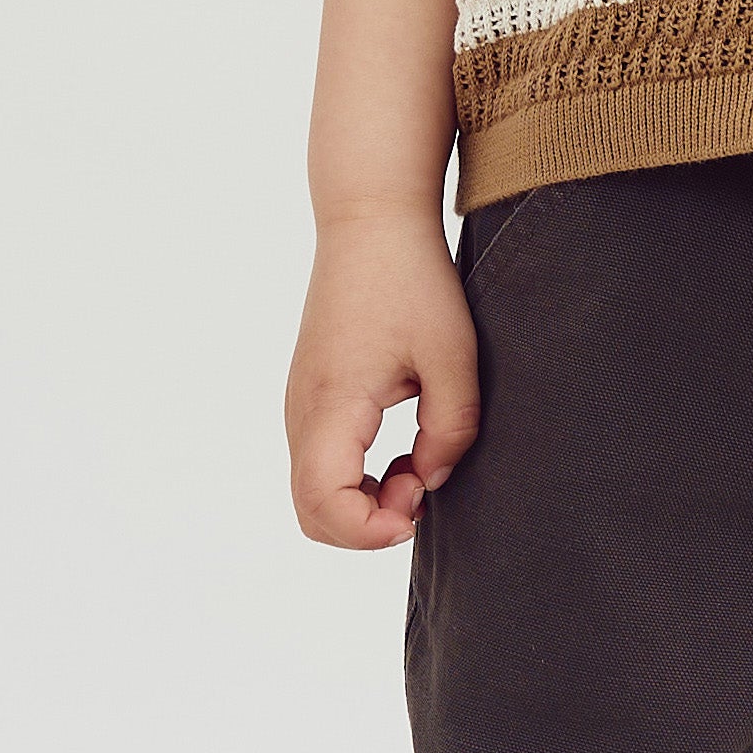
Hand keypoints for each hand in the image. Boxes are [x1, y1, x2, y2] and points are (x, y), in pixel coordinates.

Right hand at [285, 205, 481, 550]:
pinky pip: (320, 463)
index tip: (418, 507)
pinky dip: (356, 478)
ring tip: (418, 465)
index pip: (323, 502)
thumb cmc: (413, 280)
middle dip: (367, 524)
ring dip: (364, 501)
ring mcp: (300, 404)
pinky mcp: (310, 398)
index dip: (368, 530)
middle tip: (421, 488)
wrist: (370, 222)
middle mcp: (302, 410)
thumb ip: (450, 431)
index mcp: (332, 402)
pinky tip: (401, 452)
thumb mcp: (452, 356)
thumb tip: (432, 481)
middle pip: (310, 511)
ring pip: (312, 491)